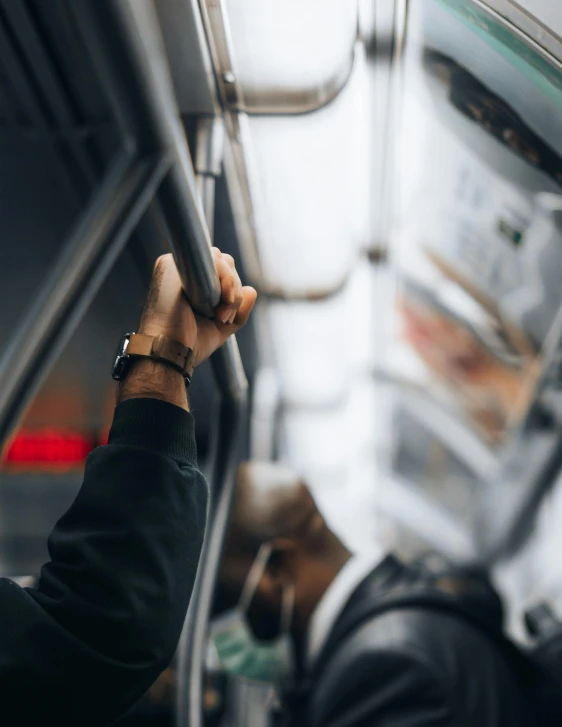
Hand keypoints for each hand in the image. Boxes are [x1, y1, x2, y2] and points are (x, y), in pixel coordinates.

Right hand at [139, 249, 256, 365]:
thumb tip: (252, 290)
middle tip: (224, 317)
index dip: (232, 289)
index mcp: (188, 282)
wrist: (171, 352)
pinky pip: (212, 259)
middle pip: (224, 262)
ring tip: (220, 315)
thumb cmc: (188, 344)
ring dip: (231, 288)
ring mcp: (175, 265)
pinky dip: (225, 280)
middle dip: (234, 290)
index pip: (221, 270)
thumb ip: (237, 310)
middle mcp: (180, 270)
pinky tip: (219, 302)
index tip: (226, 316)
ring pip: (221, 260)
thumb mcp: (220, 327)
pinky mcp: (172, 264)